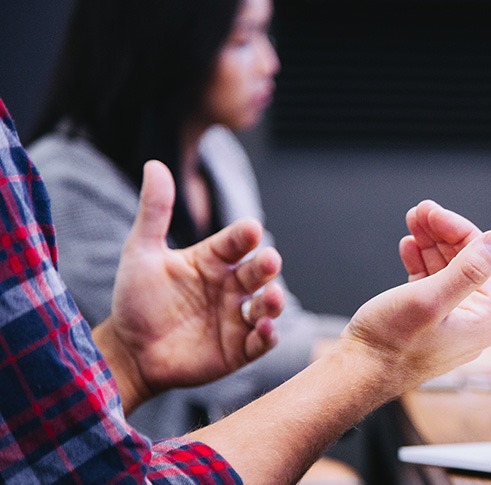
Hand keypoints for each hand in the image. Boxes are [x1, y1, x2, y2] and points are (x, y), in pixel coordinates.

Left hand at [94, 160, 284, 411]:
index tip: (249, 229)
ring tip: (272, 298)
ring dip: (274, 301)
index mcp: (213, 260)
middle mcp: (231, 286)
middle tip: (269, 260)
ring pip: (266, 305)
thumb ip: (154, 211)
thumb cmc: (136, 300)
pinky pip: (261, 341)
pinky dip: (268, 335)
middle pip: (258, 271)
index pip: (236, 242)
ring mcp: (237, 317)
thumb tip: (154, 164)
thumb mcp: (141, 252)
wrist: (128, 351)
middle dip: (266, 266)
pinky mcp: (238, 349)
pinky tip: (265, 328)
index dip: (244, 236)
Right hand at [340, 200, 490, 387]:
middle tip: (420, 211)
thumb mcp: (430, 299)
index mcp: (484, 319)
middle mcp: (473, 322)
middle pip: (467, 262)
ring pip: (447, 269)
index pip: (485, 259)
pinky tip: (409, 247)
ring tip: (412, 221)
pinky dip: (421, 262)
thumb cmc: (390, 344)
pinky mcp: (429, 321)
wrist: (357, 373)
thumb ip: (468, 269)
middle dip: (443, 233)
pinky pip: (432, 283)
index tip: (433, 212)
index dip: (459, 230)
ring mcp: (451, 321)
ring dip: (430, 243)